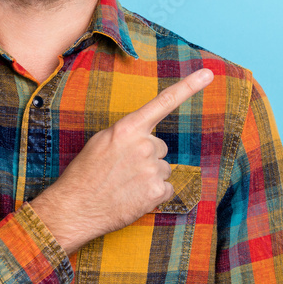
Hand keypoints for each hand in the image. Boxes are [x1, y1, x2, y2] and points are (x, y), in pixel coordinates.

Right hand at [28, 68, 213, 253]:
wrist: (74, 208)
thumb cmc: (85, 174)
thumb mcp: (101, 142)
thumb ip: (127, 133)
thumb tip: (144, 136)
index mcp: (128, 128)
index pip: (163, 102)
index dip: (189, 87)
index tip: (208, 75)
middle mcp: (144, 145)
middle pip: (161, 147)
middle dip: (147, 158)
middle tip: (123, 170)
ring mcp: (152, 169)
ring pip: (163, 169)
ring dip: (149, 177)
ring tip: (125, 185)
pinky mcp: (156, 192)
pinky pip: (166, 189)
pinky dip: (153, 194)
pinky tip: (133, 197)